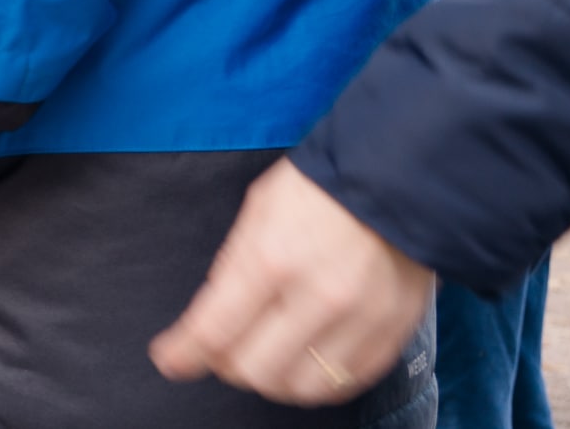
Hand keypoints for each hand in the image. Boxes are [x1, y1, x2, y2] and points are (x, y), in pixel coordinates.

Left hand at [149, 159, 434, 404]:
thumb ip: (234, 264)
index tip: (170, 358)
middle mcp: (316, 297)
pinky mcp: (389, 335)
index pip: (215, 329)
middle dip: (228, 366)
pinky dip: (316, 382)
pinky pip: (343, 385)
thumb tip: (211, 316)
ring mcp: (358, 322)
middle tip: (223, 352)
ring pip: (300, 389)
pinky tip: (304, 361)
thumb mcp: (259, 209)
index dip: (184, 353)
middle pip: (254, 371)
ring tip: (265, 357)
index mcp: (272, 258)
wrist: (399, 180)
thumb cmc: (321, 188)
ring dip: (273, 380)